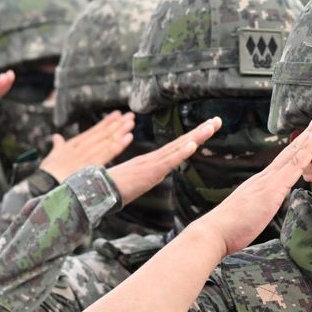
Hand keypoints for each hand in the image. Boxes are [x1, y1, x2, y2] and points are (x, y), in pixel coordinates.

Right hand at [39, 112, 135, 181]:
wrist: (45, 184)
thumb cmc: (48, 173)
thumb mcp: (52, 156)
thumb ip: (57, 146)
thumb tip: (56, 137)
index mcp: (74, 144)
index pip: (94, 131)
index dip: (106, 122)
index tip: (117, 115)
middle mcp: (82, 146)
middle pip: (103, 133)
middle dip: (117, 124)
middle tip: (130, 115)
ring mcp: (88, 154)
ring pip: (107, 140)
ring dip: (120, 130)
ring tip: (131, 122)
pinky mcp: (92, 164)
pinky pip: (108, 153)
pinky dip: (119, 144)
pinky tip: (128, 137)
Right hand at [107, 116, 221, 203]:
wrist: (93, 191)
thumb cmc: (109, 188)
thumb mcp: (133, 183)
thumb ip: (143, 178)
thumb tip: (150, 176)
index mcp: (150, 161)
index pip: (176, 147)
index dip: (192, 138)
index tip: (207, 128)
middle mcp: (153, 159)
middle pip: (181, 143)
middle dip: (200, 132)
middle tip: (217, 120)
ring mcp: (151, 164)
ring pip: (178, 148)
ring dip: (196, 137)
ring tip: (212, 126)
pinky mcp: (149, 172)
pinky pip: (168, 162)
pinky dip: (181, 153)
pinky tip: (193, 145)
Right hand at [193, 108, 311, 256]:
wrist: (215, 231)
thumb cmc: (231, 227)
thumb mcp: (252, 212)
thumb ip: (262, 204)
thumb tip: (268, 204)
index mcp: (263, 181)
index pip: (287, 158)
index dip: (302, 143)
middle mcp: (266, 175)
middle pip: (293, 148)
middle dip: (311, 130)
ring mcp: (269, 180)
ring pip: (295, 151)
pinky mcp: (272, 189)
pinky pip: (293, 165)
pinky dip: (306, 150)